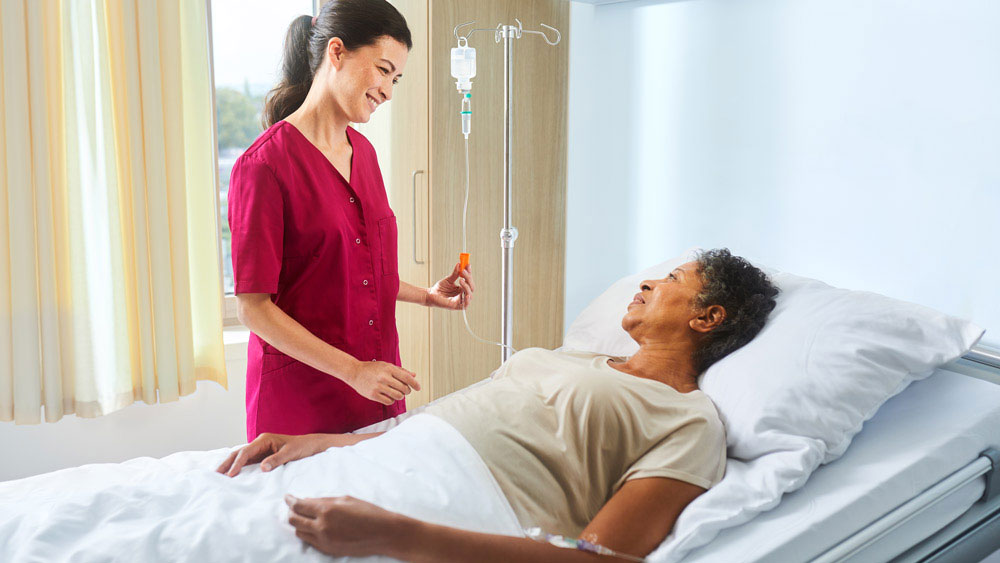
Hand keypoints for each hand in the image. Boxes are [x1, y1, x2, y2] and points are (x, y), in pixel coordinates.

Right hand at [216, 433, 336, 476]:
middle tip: (215, 475)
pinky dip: (238, 468)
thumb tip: (262, 468)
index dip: (237, 464)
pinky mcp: (262, 456)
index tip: (230, 475)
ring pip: (240, 457)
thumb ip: (277, 460)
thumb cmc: (302, 447)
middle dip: (226, 463)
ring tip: (218, 476)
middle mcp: (259, 443)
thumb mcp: (291, 453)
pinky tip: (232, 475)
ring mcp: (260, 450)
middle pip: (238, 453)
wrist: (310, 446)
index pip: (246, 452)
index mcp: (264, 440)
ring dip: (230, 465)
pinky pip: (247, 462)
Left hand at [286, 495, 408, 558]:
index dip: (290, 500)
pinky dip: (308, 534)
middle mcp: (322, 527)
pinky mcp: (328, 550)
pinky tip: (314, 528)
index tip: (287, 497)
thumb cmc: (368, 512)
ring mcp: (324, 541)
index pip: (299, 506)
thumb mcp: (346, 499)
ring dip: (299, 524)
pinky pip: (310, 542)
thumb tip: (307, 501)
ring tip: (305, 518)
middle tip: (294, 507)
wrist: (383, 533)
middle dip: (291, 512)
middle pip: (294, 520)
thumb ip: (324, 500)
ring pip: (300, 533)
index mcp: (327, 510)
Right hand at [345, 361, 419, 405]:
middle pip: (404, 388)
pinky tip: (389, 396)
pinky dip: (392, 400)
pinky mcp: (373, 395)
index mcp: (388, 369)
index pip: (407, 378)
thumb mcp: (386, 365)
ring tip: (397, 393)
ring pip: (398, 396)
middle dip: (407, 391)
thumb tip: (414, 375)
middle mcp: (384, 377)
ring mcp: (378, 387)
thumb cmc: (371, 368)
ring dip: (400, 396)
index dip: (415, 384)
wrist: (354, 372)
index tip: (418, 388)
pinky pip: (389, 401)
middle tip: (405, 390)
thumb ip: (400, 370)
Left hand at [426, 262, 474, 309]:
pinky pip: (465, 305)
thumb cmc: (439, 288)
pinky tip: (466, 294)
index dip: (469, 273)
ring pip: (470, 295)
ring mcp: (460, 300)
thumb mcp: (448, 279)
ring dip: (467, 287)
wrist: (430, 295)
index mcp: (462, 288)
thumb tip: (459, 264)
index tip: (467, 265)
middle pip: (471, 287)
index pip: (469, 281)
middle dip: (469, 279)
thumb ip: (455, 274)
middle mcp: (462, 294)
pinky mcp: (455, 306)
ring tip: (461, 280)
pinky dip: (467, 300)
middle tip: (463, 271)